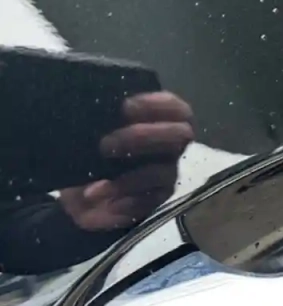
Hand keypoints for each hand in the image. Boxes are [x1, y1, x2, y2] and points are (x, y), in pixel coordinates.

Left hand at [59, 92, 193, 230]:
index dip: (159, 105)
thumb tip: (95, 107)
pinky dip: (121, 198)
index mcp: (159, 123)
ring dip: (128, 177)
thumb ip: (102, 118)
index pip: (177, 109)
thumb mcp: (91, 132)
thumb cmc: (90, 153)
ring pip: (163, 172)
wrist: (79, 194)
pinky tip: (98, 196)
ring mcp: (166, 175)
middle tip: (105, 144)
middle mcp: (169, 148)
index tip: (126, 106)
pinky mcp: (157, 200)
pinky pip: (148, 200)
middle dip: (143, 136)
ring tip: (94, 183)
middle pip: (181, 136)